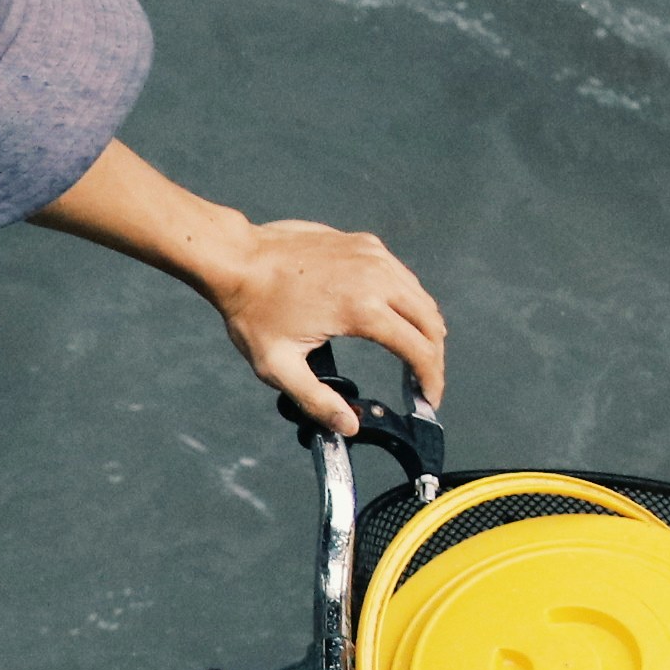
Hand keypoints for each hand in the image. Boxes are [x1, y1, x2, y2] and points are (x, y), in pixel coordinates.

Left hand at [205, 219, 446, 436]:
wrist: (236, 259)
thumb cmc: (252, 310)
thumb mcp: (279, 367)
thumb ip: (317, 401)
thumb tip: (349, 426)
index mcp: (361, 308)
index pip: (418, 349)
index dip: (431, 380)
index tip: (429, 399)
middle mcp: (375, 276)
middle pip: (429, 321)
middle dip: (433, 357)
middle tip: (423, 383)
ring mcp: (372, 255)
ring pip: (420, 296)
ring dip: (424, 328)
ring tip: (413, 357)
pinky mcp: (364, 244)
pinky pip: (401, 275)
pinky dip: (407, 301)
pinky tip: (393, 320)